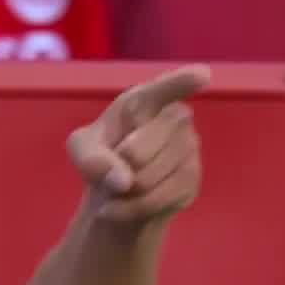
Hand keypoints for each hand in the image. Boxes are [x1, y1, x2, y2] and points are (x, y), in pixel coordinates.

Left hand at [66, 65, 208, 225]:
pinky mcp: (192, 180)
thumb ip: (90, 157)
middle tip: (113, 167)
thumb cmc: (103, 155)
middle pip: (145, 145)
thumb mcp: (82, 150)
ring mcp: (189, 149)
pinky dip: (131, 208)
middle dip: (121, 163)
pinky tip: (117, 208)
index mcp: (146, 100)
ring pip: (150, 176)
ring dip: (123, 191)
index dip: (183, 82)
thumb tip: (123, 180)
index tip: (202, 76)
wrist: (117, 194)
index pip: (167, 88)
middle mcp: (175, 118)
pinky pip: (159, 198)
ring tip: (115, 188)